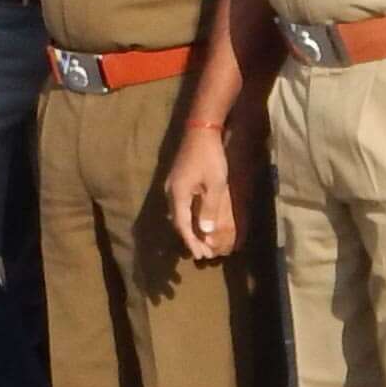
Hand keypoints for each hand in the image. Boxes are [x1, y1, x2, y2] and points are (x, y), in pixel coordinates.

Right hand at [164, 134, 235, 264]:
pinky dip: (188, 218)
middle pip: (178, 222)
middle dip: (190, 239)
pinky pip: (180, 206)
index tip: (200, 255)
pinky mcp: (177, 181)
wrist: (201, 130)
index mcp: (177, 195)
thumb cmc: (210, 157)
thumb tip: (205, 231)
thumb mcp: (215, 184)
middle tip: (203, 255)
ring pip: (178, 215)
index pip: (182, 225)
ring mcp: (172, 186)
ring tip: (201, 242)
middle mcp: (170, 193)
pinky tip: (197, 223)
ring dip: (189, 230)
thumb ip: (209, 209)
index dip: (191, 242)